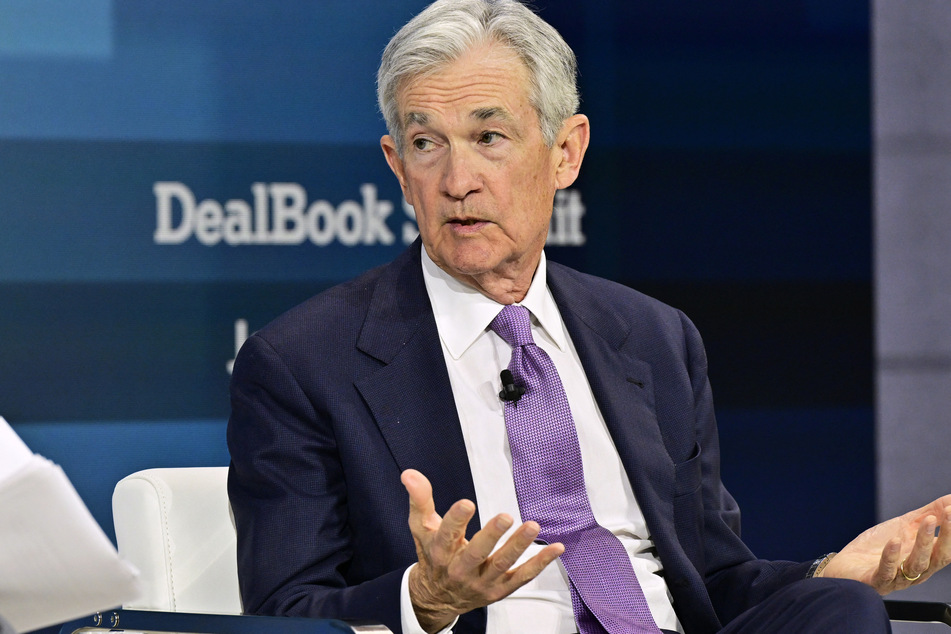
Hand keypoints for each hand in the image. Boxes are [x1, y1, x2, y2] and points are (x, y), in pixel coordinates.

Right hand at [401, 469, 563, 632]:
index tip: (466, 504)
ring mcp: (481, 582)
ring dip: (518, 546)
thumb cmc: (432, 555)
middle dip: (491, 536)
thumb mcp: (421, 527)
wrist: (436, 598)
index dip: (456, 520)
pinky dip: (540, 563)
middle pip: (476, 553)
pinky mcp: (499, 590)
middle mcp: (459, 570)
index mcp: (439, 551)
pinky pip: (522, 577)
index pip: (446, 535)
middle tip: (505, 516)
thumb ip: (420, 499)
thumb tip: (410, 473)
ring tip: (532, 527)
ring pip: (501, 565)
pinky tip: (556, 548)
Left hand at [820, 495, 950, 593]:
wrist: (845, 568)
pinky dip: (891, 556)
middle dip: (947, 537)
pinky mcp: (875, 581)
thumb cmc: (877, 548)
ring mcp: (896, 577)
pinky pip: (886, 571)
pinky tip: (894, 541)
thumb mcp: (904, 526)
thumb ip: (929, 514)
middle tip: (948, 514)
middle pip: (938, 558)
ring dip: (924, 542)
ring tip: (928, 520)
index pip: (947, 548)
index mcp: (925, 558)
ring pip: (916, 564)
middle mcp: (915, 571)